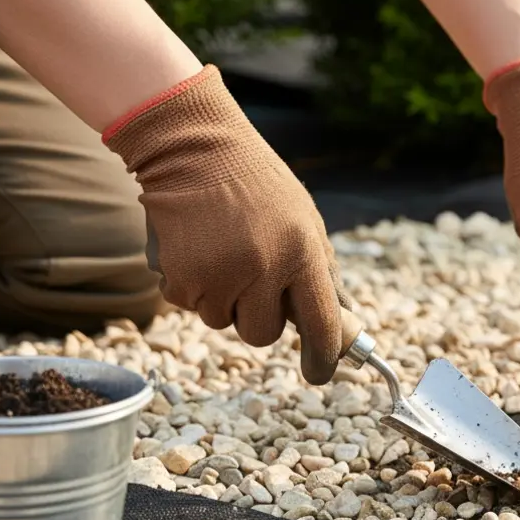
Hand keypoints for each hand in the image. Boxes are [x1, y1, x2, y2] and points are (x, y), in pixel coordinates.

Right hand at [103, 65, 352, 384]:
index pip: (321, 325)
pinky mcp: (179, 278)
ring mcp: (218, 275)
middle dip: (259, 318)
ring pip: (224, 322)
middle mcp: (263, 268)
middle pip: (263, 335)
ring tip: (223, 248)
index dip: (324, 357)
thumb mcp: (305, 220)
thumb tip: (340, 329)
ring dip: (224, 297)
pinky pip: (192, 306)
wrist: (192, 147)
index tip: (320, 372)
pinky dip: (194, 286)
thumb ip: (321, 274)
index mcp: (302, 252)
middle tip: (252, 278)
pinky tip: (197, 247)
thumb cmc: (257, 185)